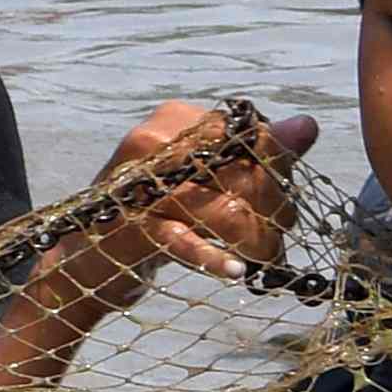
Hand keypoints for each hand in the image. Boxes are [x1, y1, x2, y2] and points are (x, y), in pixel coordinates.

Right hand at [25, 99, 311, 333]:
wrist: (83, 264)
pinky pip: (184, 241)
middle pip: (242, 170)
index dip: (275, 168)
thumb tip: (307, 126)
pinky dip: (213, 259)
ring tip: (263, 259)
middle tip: (277, 237)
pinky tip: (235, 271)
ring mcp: (138, 186)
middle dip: (272, 208)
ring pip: (223, 208)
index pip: (250, 133)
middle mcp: (152, 142)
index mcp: (174, 120)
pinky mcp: (131, 229)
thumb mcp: (205, 178)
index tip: (278, 198)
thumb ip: (255, 153)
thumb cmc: (153, 215)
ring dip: (253, 239)